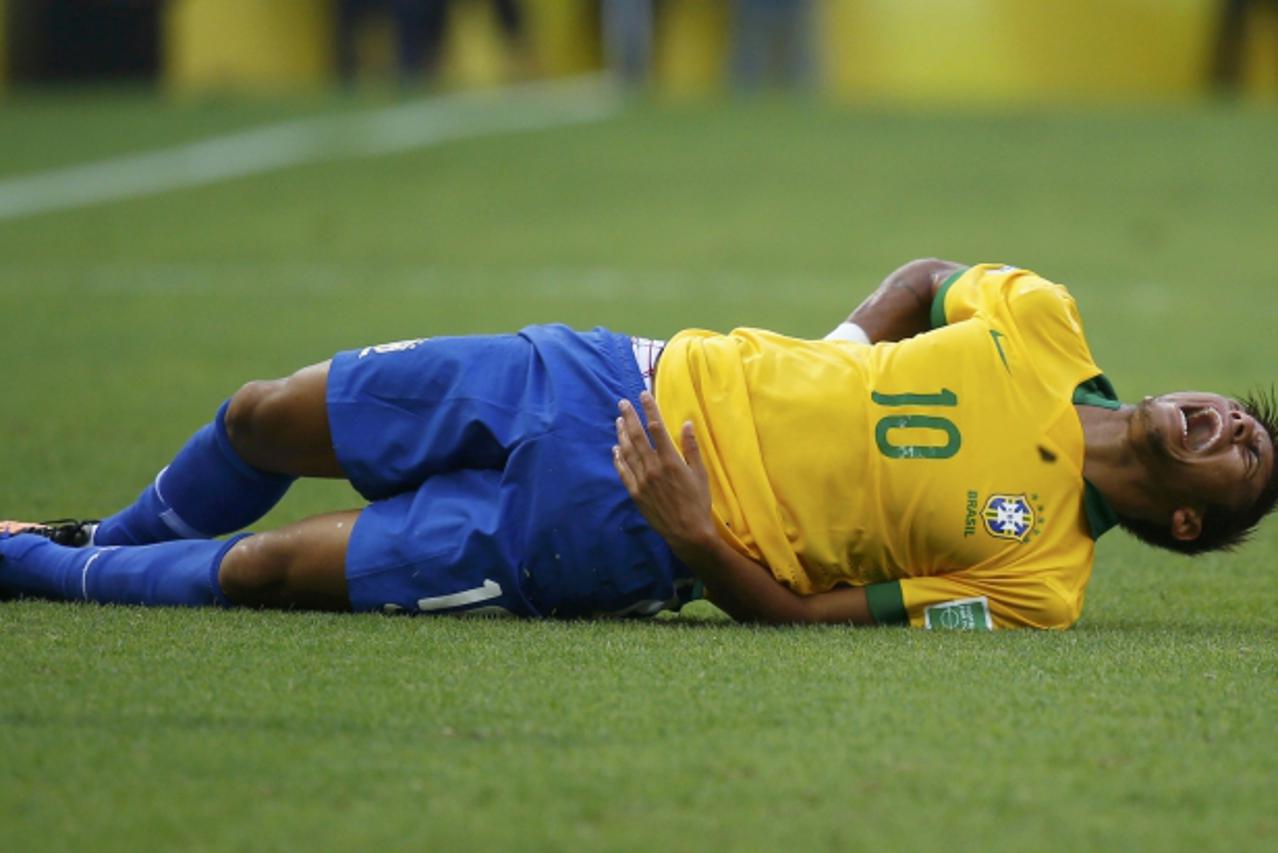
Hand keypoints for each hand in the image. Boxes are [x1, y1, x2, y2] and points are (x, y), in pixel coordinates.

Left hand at [611, 392, 715, 553]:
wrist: (687, 532)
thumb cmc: (698, 502)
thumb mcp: (700, 473)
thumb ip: (691, 447)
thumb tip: (686, 423)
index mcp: (670, 460)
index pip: (656, 427)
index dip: (649, 409)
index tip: (643, 395)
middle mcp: (653, 468)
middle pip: (637, 436)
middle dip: (629, 417)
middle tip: (623, 403)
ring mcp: (642, 481)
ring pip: (627, 451)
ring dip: (622, 434)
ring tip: (618, 420)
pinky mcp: (636, 493)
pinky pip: (623, 472)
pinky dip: (618, 458)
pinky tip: (615, 449)